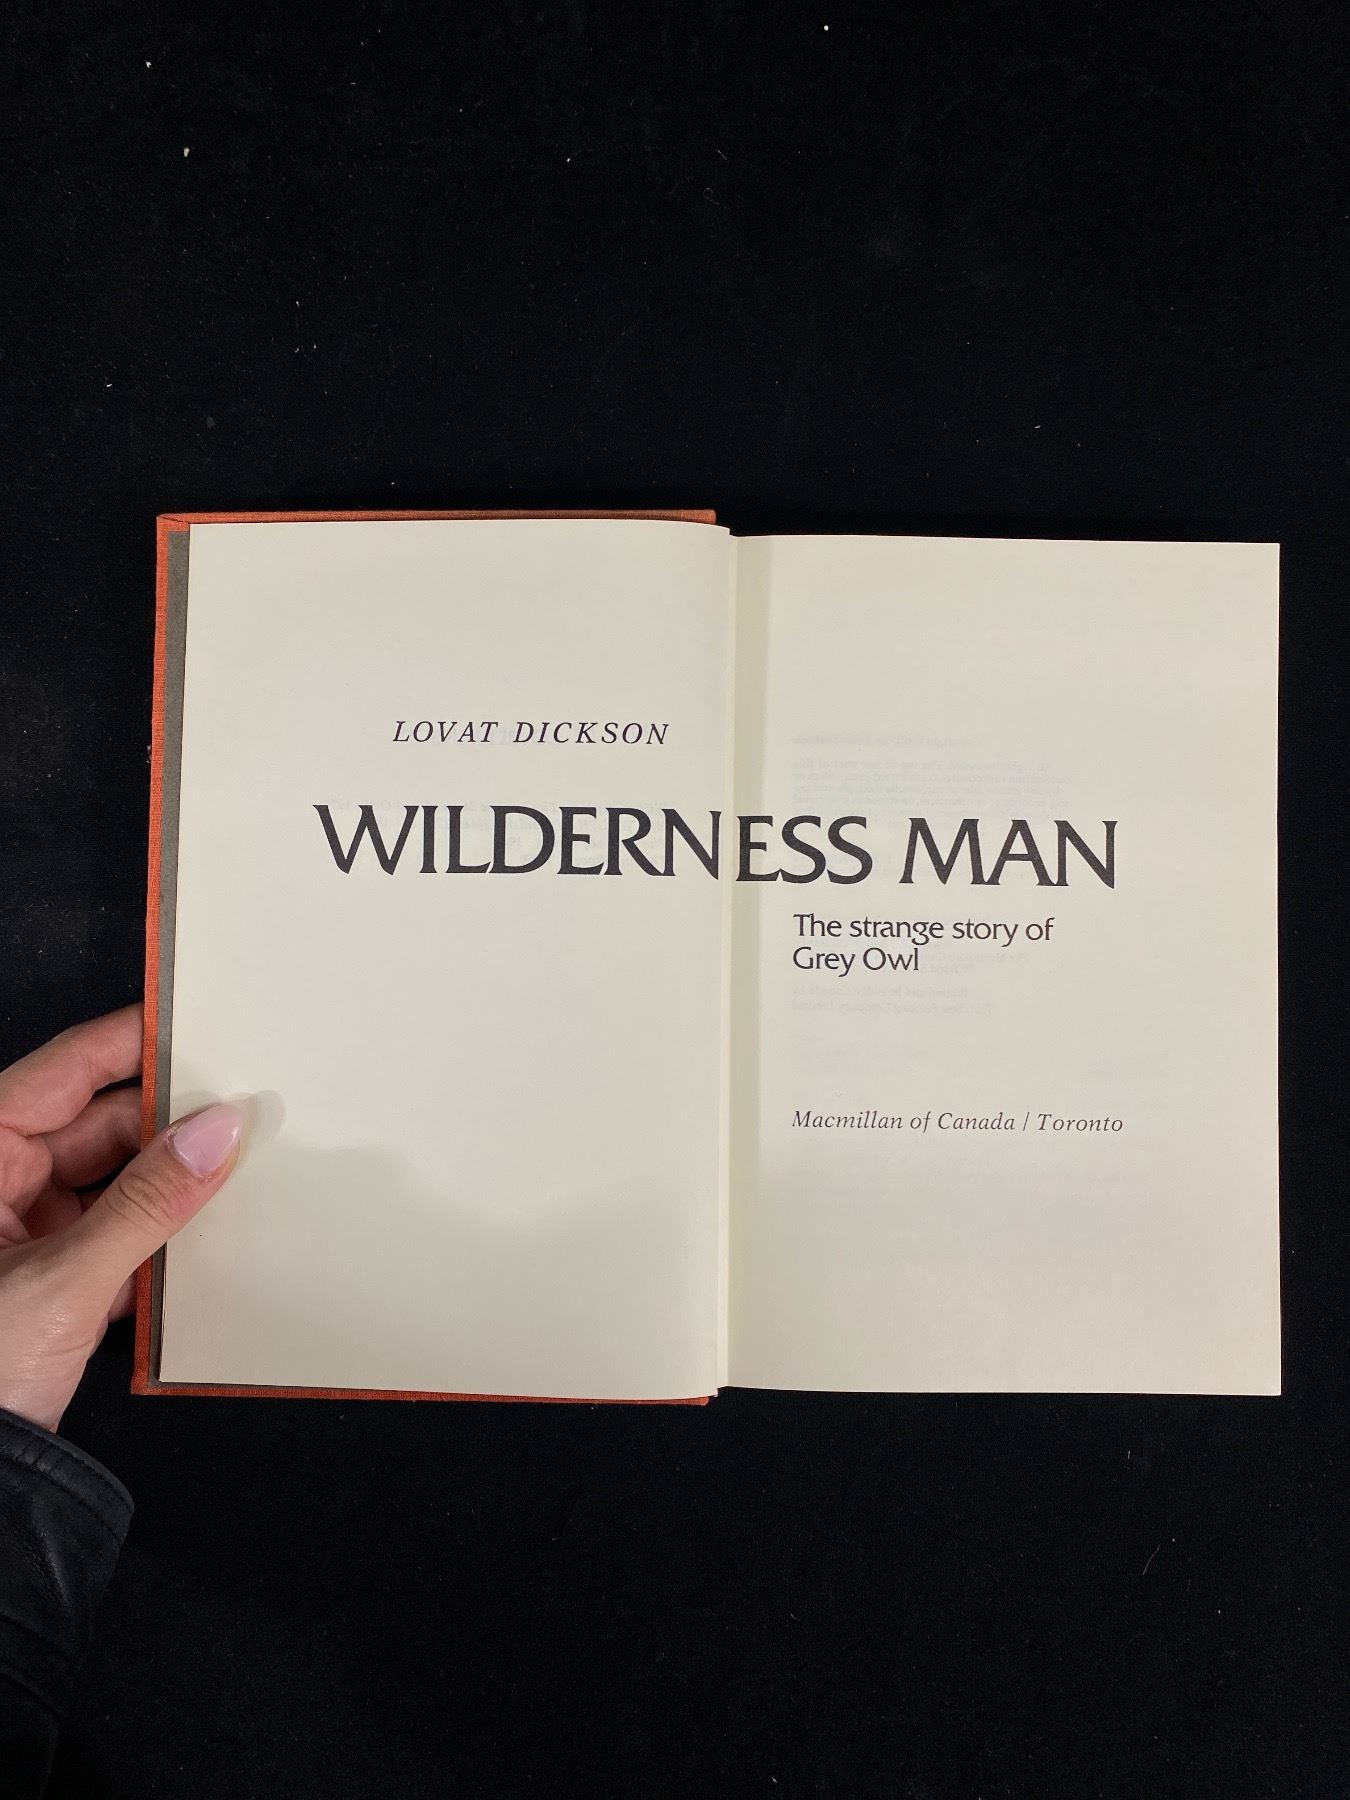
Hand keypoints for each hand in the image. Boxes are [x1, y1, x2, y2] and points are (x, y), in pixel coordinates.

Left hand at [0, 1005, 241, 1431]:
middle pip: (96, 1123)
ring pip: (110, 1178)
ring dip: (167, 1184)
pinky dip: (154, 1233)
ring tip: (231, 1177)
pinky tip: (201, 1237)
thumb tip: (218, 1131)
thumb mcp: (65, 1282)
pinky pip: (111, 1228)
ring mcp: (16, 1230)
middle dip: (169, 1125)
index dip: (134, 1042)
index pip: (66, 1069)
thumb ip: (148, 1201)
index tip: (201, 1023)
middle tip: (241, 1118)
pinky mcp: (42, 1276)